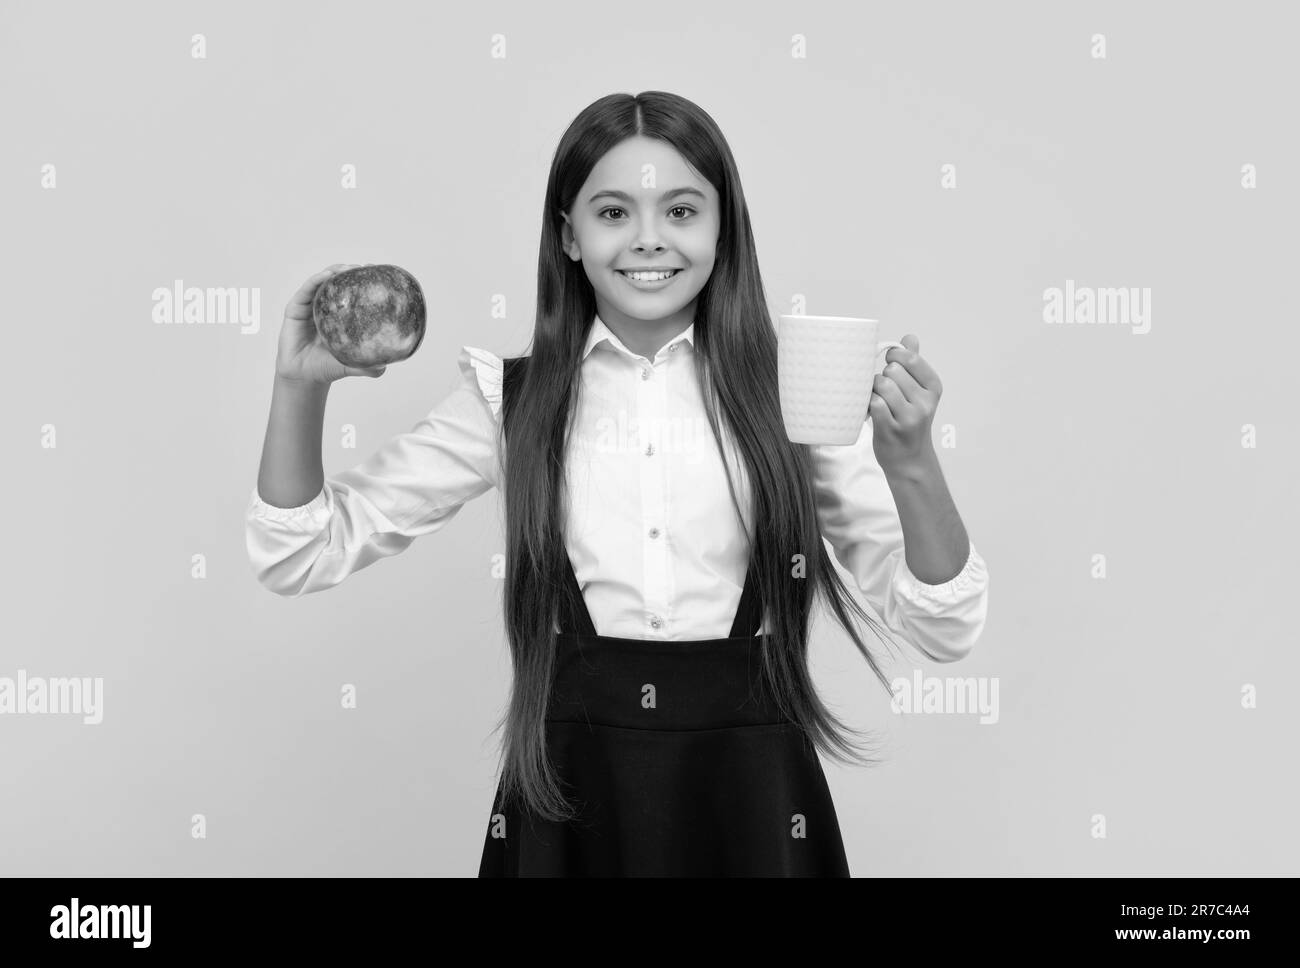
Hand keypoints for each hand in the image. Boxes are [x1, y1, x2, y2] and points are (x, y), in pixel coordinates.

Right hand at [274, 264, 387, 384]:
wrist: (303, 378)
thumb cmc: (327, 368)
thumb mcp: (350, 365)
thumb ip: (367, 366)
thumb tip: (385, 368)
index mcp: (340, 316)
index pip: (353, 292)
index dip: (363, 281)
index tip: (377, 272)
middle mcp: (325, 307)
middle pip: (338, 282)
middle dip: (350, 271)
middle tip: (365, 267)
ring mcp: (309, 306)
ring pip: (322, 281)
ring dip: (335, 271)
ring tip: (347, 268)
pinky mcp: (294, 309)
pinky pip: (305, 290)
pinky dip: (316, 280)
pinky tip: (327, 275)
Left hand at [868, 334, 941, 473]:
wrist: (909, 460)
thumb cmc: (909, 421)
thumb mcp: (919, 393)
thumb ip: (914, 364)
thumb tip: (909, 337)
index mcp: (933, 388)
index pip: (910, 358)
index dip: (894, 356)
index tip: (890, 363)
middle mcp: (925, 402)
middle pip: (892, 371)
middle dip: (882, 376)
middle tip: (884, 390)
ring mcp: (909, 417)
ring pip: (881, 385)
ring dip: (873, 390)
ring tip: (877, 400)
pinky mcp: (891, 429)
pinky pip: (874, 403)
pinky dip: (868, 404)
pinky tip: (871, 410)